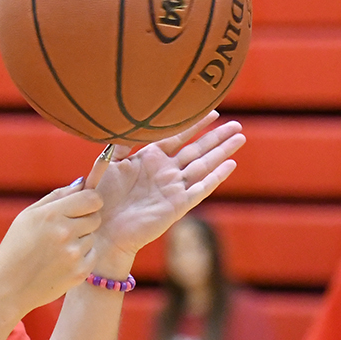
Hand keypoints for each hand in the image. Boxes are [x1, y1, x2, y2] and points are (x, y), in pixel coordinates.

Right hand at [0, 182, 102, 314]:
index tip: (84, 206)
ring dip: (81, 240)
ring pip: (92, 237)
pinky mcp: (79, 272)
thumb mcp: (27, 216)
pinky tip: (62, 262)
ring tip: (58, 250)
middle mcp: (65, 232)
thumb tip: (82, 183)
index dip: (91, 201)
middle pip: (96, 217)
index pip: (92, 198)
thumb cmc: (15, 248)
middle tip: (67, 230)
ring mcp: (73, 254)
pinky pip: (92, 255)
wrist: (8, 287)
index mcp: (51, 214)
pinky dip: (81, 257)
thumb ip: (56, 196)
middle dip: (86, 220)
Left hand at [92, 113, 244, 266]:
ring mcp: (172, 188)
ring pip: (203, 165)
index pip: (176, 136)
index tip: (211, 110)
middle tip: (236, 124)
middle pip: (196, 149)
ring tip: (240, 137)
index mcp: (149, 159)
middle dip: (216, 137)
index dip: (194, 124)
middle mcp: (164, 172)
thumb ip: (121, 144)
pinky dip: (216, 177)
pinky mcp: (177, 205)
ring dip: (221, 152)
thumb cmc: (100, 198)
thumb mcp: (109, 165)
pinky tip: (230, 164)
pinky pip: (200, 189)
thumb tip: (129, 121)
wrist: (101, 228)